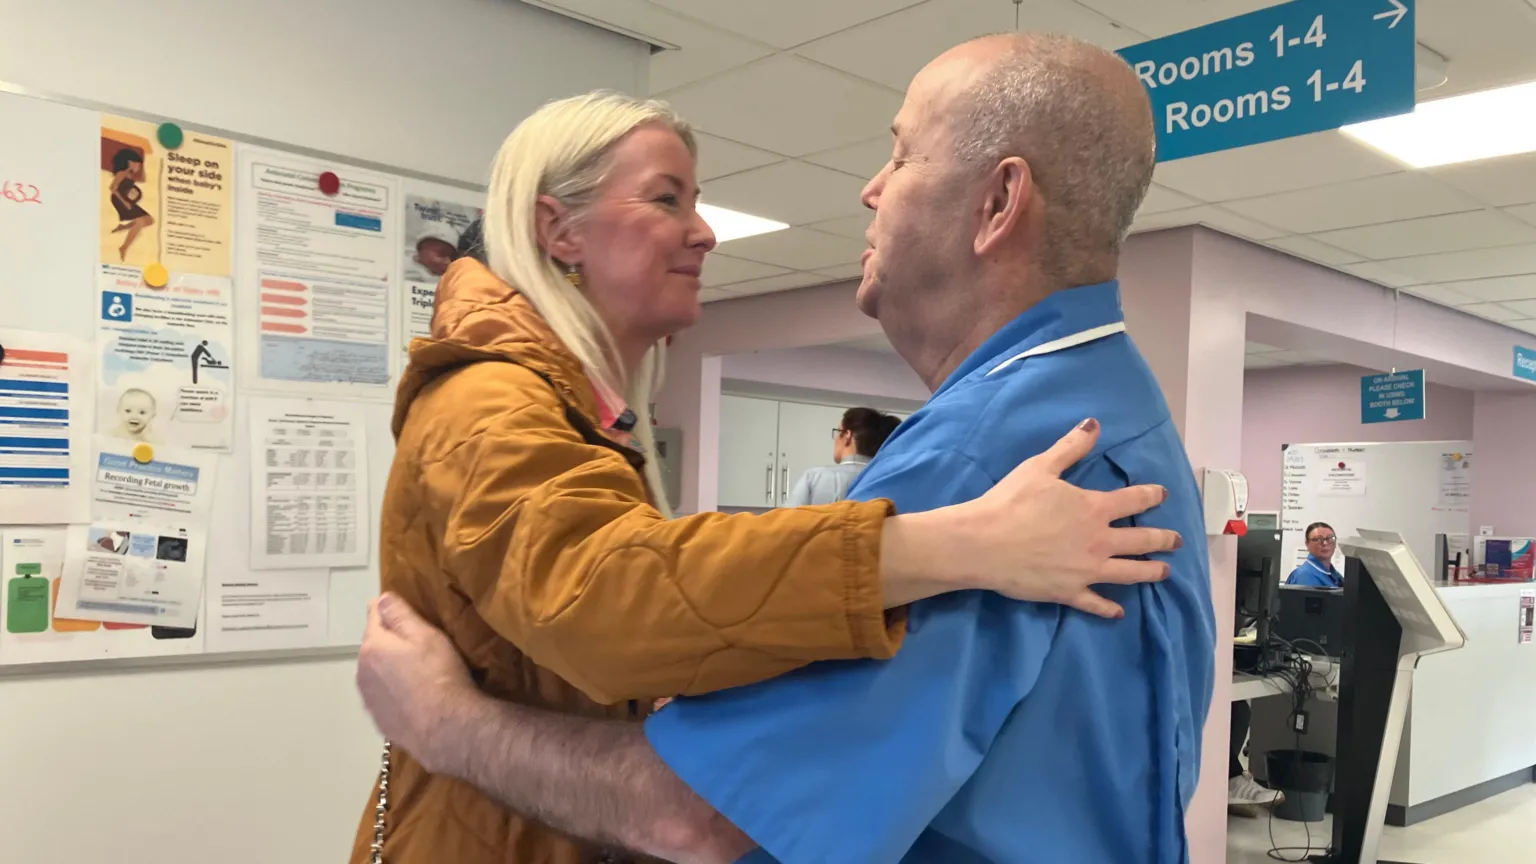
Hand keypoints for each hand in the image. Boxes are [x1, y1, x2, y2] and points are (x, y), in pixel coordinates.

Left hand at [356, 593, 475, 773]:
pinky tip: (412, 697)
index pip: (374, 616)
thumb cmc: (438, 674)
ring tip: (415, 674)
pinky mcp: (379, 720)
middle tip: (416, 646)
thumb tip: (380, 598)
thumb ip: (399, 614)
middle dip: (388, 643)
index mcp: (372, 646)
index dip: (387, 610)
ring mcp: (368, 699)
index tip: (399, 609)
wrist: (444, 728)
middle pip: (373, 647)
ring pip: (376, 673)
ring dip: (388, 669)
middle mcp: (362, 671)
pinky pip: (383, 697)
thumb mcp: (425, 635)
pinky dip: (393, 693)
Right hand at [942, 418, 1179, 617]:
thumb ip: (1070, 447)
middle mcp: (1099, 541)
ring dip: (1151, 572)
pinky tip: (1119, 612)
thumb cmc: (1011, 501)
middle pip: (1142, 541)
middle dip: (1163, 540)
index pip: (1134, 500)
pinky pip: (1096, 603)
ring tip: (1165, 573)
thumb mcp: (1040, 467)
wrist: (984, 543)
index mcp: (1094, 509)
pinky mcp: (1070, 592)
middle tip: (1177, 541)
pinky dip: (1109, 609)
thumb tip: (1094, 424)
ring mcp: (1087, 571)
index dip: (1152, 496)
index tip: (1162, 495)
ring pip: (1129, 573)